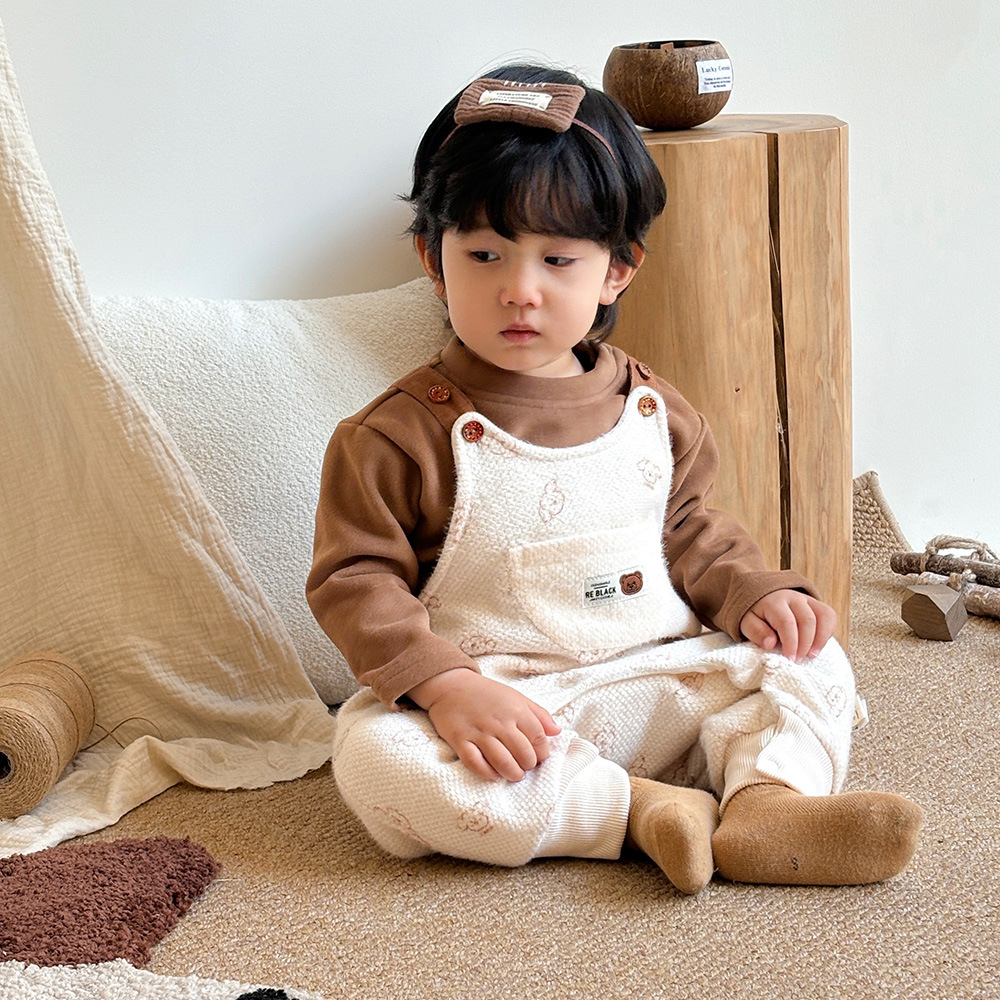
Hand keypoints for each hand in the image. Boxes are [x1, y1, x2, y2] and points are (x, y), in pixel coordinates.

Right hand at [407, 669, 560, 781]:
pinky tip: (494, 774)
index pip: (538, 738)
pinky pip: (475, 763)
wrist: (451, 684)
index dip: (543, 752)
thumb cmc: (486, 693)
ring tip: (514, 774)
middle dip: (528, 765)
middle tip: (526, 766)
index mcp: (516, 710)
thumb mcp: (516, 697)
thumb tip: (557, 731)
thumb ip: (539, 714)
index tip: (539, 757)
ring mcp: (479, 731)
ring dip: (512, 773)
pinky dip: (487, 773)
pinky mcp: (460, 740)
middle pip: (523, 753)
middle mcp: (499, 722)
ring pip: (502, 761)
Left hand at [740, 589, 836, 662]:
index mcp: (775, 602)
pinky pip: (829, 616)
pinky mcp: (817, 604)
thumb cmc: (757, 614)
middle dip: (805, 644)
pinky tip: (817, 646)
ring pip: (823, 616)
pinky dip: (828, 632)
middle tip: (798, 660)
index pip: (787, 622)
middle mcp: (794, 598)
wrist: (763, 597)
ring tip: (811, 655)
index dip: (791, 642)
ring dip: (820, 639)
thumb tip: (770, 643)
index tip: (790, 659)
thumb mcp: (748, 623)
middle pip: (807, 620)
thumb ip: (756, 632)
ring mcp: (808, 600)